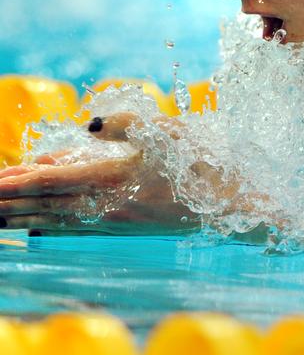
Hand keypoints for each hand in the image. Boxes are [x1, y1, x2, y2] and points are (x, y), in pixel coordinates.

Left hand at [0, 113, 199, 235]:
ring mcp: (114, 219)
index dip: (15, 182)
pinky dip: (48, 226)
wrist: (230, 205)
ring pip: (56, 219)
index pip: (50, 180)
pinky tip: (36, 230)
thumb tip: (86, 125)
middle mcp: (106, 204)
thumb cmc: (201, 163)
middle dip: (9, 204)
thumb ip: (123, 124)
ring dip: (22, 218)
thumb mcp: (166, 131)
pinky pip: (76, 226)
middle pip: (44, 204)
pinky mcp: (123, 226)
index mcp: (112, 177)